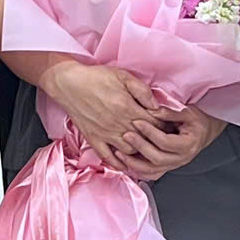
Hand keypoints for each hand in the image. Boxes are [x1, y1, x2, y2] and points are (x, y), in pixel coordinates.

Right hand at [46, 61, 164, 165]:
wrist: (68, 84)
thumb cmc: (96, 77)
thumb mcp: (123, 76)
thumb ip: (142, 91)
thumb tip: (157, 106)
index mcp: (128, 108)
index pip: (155, 123)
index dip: (165, 125)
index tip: (170, 125)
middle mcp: (118, 124)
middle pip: (145, 138)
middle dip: (156, 139)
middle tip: (164, 140)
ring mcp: (106, 134)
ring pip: (130, 151)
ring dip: (140, 151)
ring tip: (147, 149)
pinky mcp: (94, 139)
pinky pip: (108, 157)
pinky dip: (118, 163)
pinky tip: (126, 164)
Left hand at [119, 105, 220, 181]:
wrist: (205, 133)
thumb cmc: (196, 121)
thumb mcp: (188, 112)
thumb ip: (169, 113)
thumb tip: (151, 110)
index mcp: (188, 144)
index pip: (165, 142)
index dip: (150, 132)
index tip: (137, 122)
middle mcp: (181, 158)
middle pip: (157, 158)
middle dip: (140, 147)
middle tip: (126, 135)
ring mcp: (174, 165)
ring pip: (152, 171)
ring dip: (134, 163)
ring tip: (119, 153)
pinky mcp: (167, 168)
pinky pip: (152, 175)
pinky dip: (138, 171)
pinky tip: (126, 164)